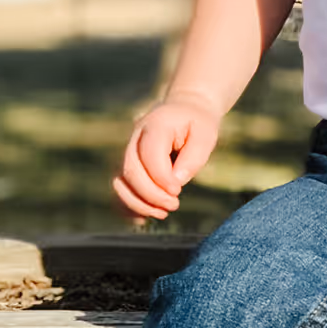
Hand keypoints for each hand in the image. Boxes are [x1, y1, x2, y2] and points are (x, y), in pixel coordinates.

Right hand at [113, 98, 220, 221]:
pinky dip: (127, 205)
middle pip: (130, 171)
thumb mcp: (207, 135)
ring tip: (163, 213)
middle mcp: (135, 137)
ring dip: (137, 203)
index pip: (150, 156)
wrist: (186, 109)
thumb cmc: (198, 123)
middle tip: (174, 205)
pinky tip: (144, 218)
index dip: (161, 179)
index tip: (178, 191)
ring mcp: (128, 151)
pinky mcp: (128, 164)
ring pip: (120, 182)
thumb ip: (193, 158)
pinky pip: (120, 188)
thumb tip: (176, 182)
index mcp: (155, 125)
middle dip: (151, 195)